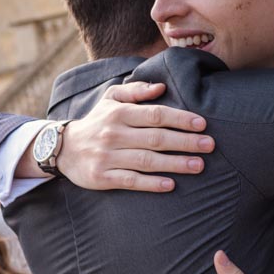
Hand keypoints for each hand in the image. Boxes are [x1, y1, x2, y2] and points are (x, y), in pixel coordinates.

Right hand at [59, 81, 213, 191]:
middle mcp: (114, 134)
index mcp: (119, 113)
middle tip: (210, 145)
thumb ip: (135, 91)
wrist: (63, 149)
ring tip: (199, 165)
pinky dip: (151, 184)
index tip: (202, 124)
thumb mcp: (110, 99)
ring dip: (175, 164)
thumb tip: (161, 87)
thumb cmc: (96, 122)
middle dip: (186, 142)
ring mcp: (108, 157)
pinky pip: (131, 180)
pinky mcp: (102, 177)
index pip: (156, 115)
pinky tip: (170, 185)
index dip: (181, 119)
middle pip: (156, 138)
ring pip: (147, 160)